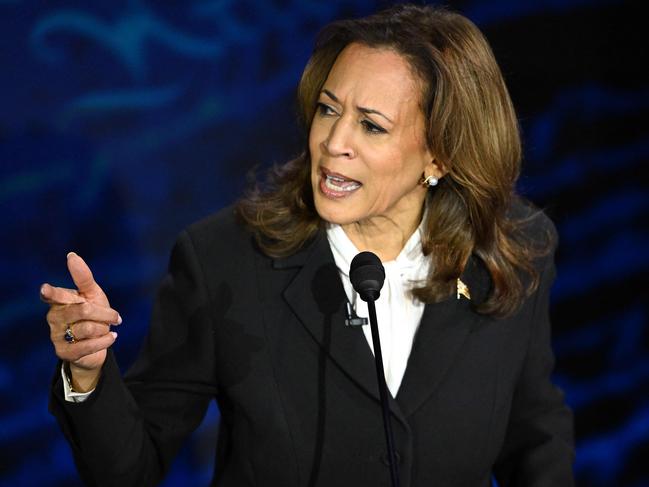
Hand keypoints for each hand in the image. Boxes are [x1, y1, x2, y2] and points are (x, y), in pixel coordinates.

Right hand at [42, 252, 120, 391]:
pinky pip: (88, 345)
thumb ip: (83, 277)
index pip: (54, 295)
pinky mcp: (64, 353)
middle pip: (83, 310)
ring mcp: (56, 336)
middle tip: (115, 317)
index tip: (45, 289)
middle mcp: (54, 317)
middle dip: (105, 313)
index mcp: (59, 301)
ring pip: (88, 328)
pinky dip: (105, 340)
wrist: (97, 345)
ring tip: (105, 329)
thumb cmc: (94, 315)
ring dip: (104, 328)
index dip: (51, 292)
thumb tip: (71, 255)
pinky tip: (111, 337)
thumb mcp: (92, 295)